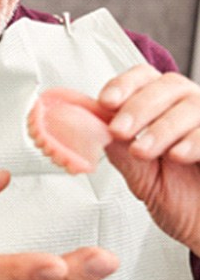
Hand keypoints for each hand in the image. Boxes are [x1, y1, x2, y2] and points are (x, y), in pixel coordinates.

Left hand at [100, 65, 199, 253]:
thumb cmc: (179, 201)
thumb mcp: (139, 175)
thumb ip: (119, 148)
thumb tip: (89, 125)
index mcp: (162, 109)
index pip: (143, 78)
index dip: (123, 85)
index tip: (105, 102)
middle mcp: (188, 109)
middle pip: (166, 86)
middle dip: (137, 107)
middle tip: (119, 130)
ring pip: (190, 104)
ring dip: (160, 127)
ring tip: (143, 151)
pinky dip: (193, 139)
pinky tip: (178, 154)